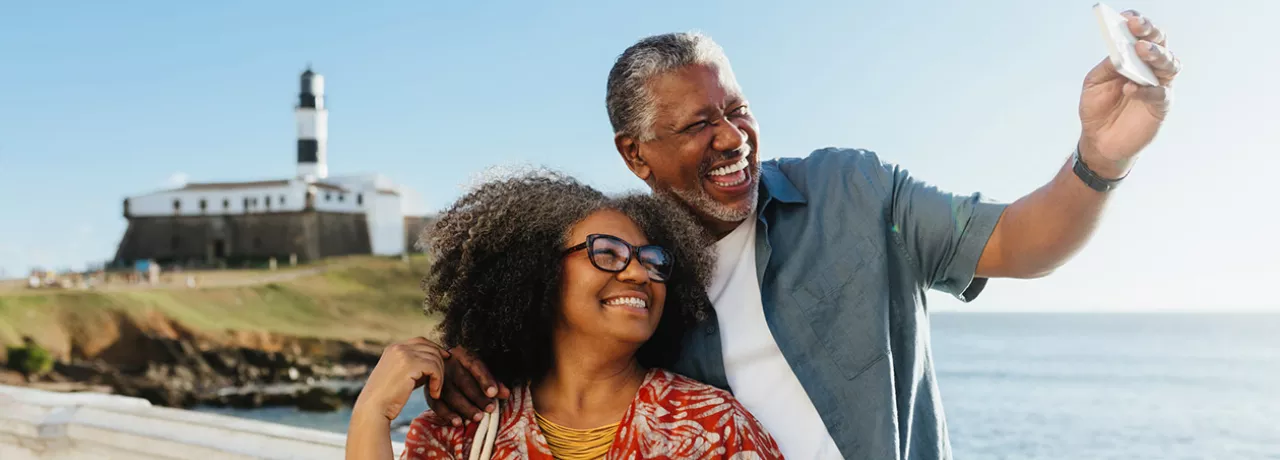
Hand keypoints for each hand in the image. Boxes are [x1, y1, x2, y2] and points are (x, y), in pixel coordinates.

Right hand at [352, 337, 448, 422]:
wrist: (373, 409)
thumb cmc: (388, 397)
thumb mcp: (402, 375)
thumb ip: (417, 365)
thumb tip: (439, 359)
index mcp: (394, 348)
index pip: (421, 341)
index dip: (436, 349)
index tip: (445, 360)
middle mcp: (398, 347)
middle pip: (430, 348)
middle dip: (440, 364)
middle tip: (439, 382)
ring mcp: (403, 354)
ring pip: (434, 358)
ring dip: (439, 375)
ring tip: (435, 391)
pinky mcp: (409, 364)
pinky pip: (434, 367)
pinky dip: (438, 380)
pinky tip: (434, 393)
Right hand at [420, 347, 510, 426]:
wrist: (437, 367)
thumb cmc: (465, 370)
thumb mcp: (479, 371)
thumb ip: (493, 383)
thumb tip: (506, 394)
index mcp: (462, 354)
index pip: (475, 365)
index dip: (485, 379)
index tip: (494, 393)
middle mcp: (448, 364)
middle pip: (463, 381)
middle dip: (478, 397)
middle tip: (490, 408)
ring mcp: (437, 378)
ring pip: (451, 394)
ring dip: (465, 407)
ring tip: (478, 417)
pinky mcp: (429, 392)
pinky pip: (437, 404)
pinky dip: (447, 414)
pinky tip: (457, 422)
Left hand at [1077, 9, 1181, 177]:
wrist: (1099, 140)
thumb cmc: (1098, 108)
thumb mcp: (1094, 83)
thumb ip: (1107, 66)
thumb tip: (1119, 50)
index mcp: (1133, 58)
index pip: (1141, 34)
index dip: (1138, 23)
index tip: (1127, 17)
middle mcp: (1150, 68)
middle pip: (1159, 43)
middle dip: (1150, 33)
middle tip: (1137, 28)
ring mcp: (1158, 85)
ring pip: (1169, 64)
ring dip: (1155, 55)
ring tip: (1140, 50)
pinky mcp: (1161, 106)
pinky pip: (1159, 93)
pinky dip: (1145, 89)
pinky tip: (1130, 88)